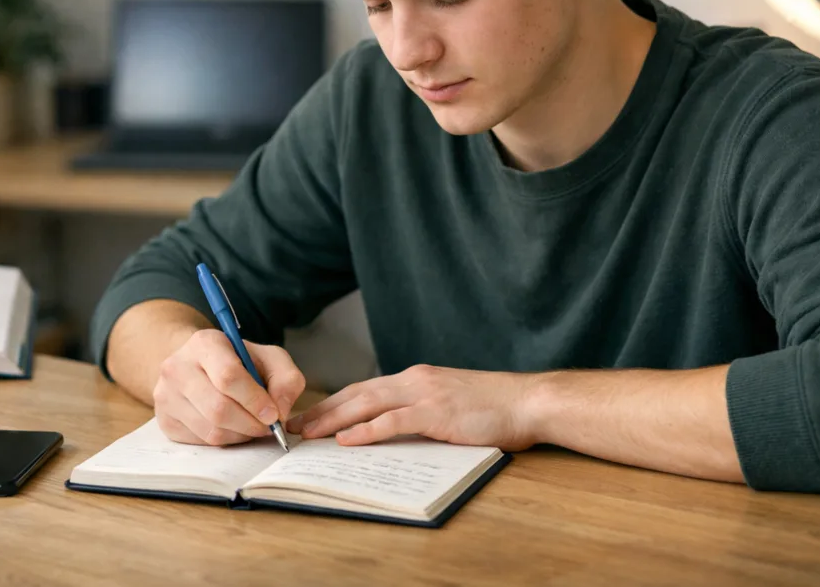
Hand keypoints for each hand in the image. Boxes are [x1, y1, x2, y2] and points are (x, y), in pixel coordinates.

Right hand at [153, 329, 305, 446]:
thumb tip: (281, 411)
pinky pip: (201, 442)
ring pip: (210, 430)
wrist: (198, 366)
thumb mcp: (268, 358)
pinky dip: (225, 441)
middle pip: (218, 408)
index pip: (228, 376)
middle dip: (251, 424)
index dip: (255, 400)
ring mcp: (165, 395)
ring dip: (241, 435)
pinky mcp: (164, 420)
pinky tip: (233, 428)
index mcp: (204, 343)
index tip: (274, 414)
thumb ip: (286, 379)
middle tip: (268, 427)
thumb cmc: (238, 362)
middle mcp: (177, 367)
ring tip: (252, 425)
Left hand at [286, 364, 538, 448]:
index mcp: (415, 379)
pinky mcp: (435, 412)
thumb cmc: (492, 407)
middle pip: (356, 394)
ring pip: (367, 404)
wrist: (525, 402)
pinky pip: (393, 421)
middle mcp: (413, 380)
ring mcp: (424, 394)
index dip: (334, 402)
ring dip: (334, 419)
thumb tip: (391, 430)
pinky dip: (367, 430)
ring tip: (308, 433)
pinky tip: (347, 440)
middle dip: (322, 410)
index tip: (309, 416)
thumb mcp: (447, 402)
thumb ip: (419, 410)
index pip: (364, 389)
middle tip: (294, 425)